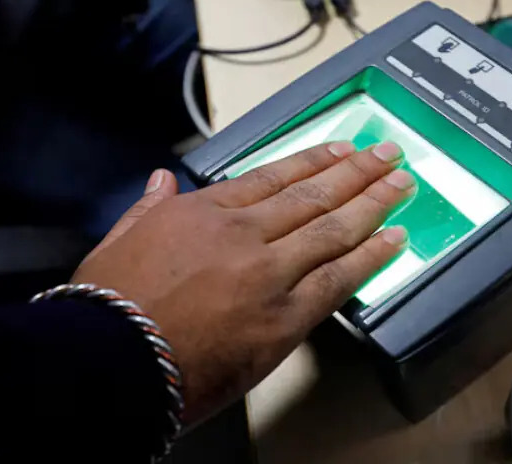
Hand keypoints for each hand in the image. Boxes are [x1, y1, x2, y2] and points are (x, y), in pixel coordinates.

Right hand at [73, 141, 414, 421]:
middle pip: (313, 196)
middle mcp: (243, 233)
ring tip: (401, 185)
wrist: (112, 363)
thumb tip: (162, 179)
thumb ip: (149, 207)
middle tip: (388, 157)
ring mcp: (269, 273)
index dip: (313, 161)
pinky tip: (394, 239)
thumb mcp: (118, 241)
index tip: (342, 149)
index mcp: (204, 212)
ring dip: (373, 203)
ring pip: (332, 230)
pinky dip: (370, 257)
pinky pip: (337, 280)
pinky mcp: (285, 318)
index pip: (272, 177)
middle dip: (356, 173)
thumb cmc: (109, 307)